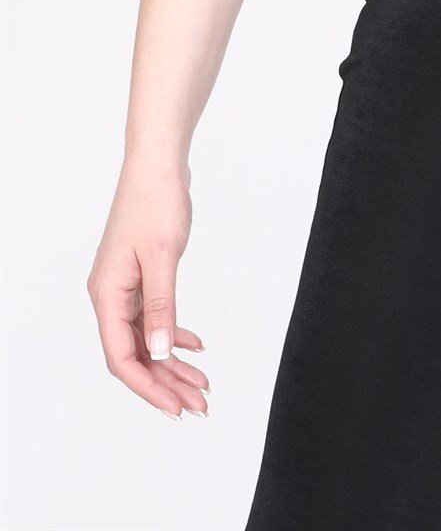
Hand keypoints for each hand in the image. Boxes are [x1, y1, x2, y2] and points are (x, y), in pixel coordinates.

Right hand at [87, 158, 209, 420]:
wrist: (158, 164)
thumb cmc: (156, 201)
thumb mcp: (163, 256)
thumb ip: (162, 306)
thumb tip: (162, 352)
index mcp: (107, 294)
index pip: (122, 357)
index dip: (148, 386)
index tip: (176, 407)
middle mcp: (110, 295)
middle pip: (135, 354)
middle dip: (165, 382)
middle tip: (199, 404)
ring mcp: (124, 286)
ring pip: (146, 338)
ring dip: (172, 363)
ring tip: (202, 384)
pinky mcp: (140, 276)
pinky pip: (153, 317)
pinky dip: (174, 333)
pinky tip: (196, 346)